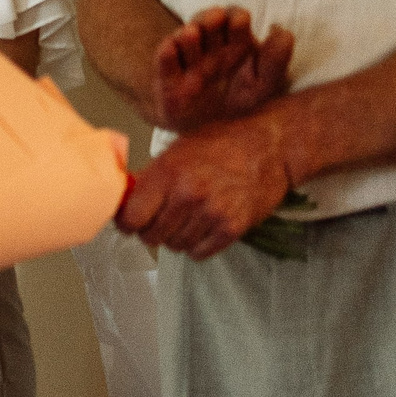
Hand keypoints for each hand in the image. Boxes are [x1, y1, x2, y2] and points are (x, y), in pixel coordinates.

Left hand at [117, 110, 298, 259]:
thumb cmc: (223, 142)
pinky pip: (200, 253)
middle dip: (149, 231)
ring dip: (175, 238)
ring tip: (183, 222)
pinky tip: (199, 230)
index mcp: (168, 172)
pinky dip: (196, 247)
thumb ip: (151, 176)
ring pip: (175, 246)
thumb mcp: (178, 150)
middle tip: (156, 222)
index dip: (126, 223)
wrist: (269, 147)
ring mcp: (211, 213)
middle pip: (151, 236)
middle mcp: (187, 194)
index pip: (131, 216)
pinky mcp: (232, 227)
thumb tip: (126, 196)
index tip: (128, 222)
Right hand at [151, 7, 294, 133]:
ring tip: (192, 35)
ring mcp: (189, 61)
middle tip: (215, 19)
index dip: (237, 16)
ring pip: (185, 38)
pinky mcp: (169, 78)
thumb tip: (280, 30)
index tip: (240, 22)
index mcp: (236, 44)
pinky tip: (171, 48)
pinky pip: (164, 60)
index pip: (235, 19)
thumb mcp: (265, 86)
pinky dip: (166, 52)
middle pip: (207, 21)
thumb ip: (276, 60)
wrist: (211, 136)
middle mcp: (211, 48)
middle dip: (210, 17)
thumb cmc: (242, 105)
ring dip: (189, 34)